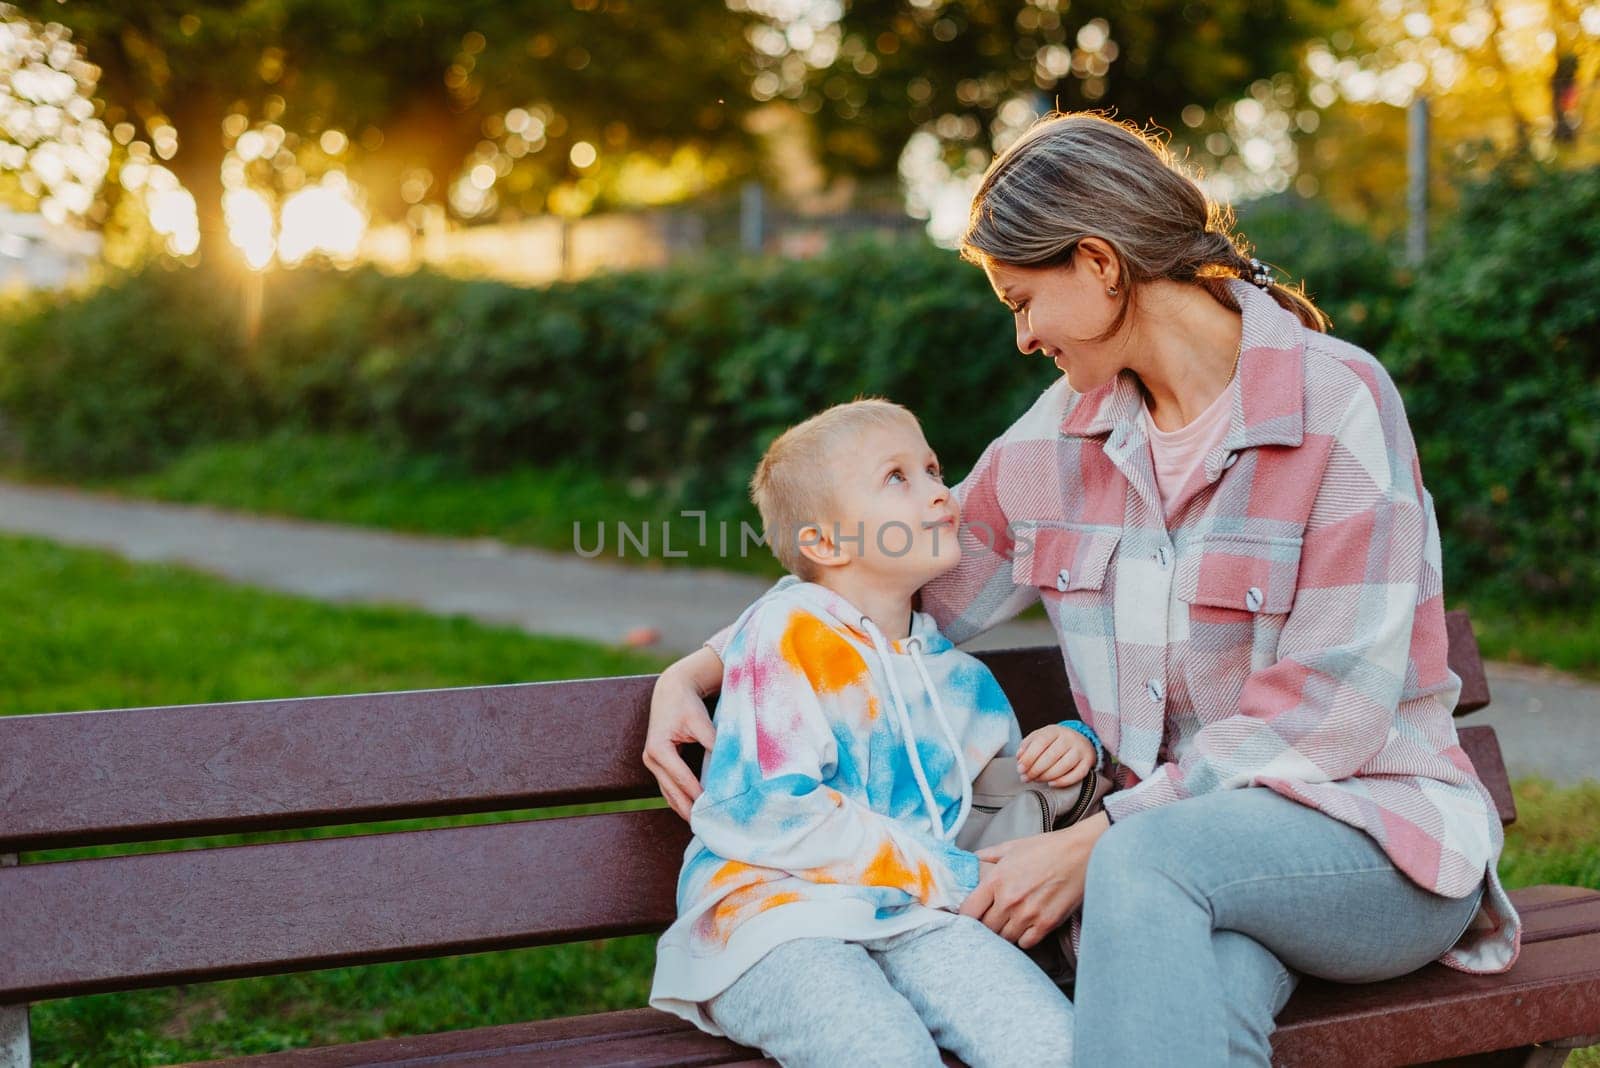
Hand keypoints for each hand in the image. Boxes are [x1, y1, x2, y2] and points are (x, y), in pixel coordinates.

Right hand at [643, 661, 718, 819]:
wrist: (671, 690)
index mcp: (659, 748)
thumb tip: (729, 766)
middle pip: (672, 791)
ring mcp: (651, 762)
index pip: (682, 779)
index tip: (713, 809)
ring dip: (683, 808)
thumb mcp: (700, 721)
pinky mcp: (657, 763)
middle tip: (707, 826)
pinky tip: (692, 810)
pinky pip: (668, 786)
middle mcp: (651, 758)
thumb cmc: (686, 704)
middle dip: (689, 809)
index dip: (698, 795)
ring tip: (701, 824)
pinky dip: (680, 798)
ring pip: (668, 793)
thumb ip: (713, 742)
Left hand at [960, 812, 1109, 947]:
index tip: (971, 914)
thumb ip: (988, 857)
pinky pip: (1026, 943)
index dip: (966, 915)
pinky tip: (1026, 927)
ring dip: (1005, 932)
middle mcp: (1009, 900)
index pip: (968, 911)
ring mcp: (1028, 914)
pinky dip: (1024, 938)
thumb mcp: (1012, 847)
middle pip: (985, 928)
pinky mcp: (1047, 924)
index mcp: (996, 880)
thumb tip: (971, 861)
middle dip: (986, 924)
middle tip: (992, 918)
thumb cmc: (1047, 848)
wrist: (1081, 853)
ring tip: (1010, 922)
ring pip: (1005, 938)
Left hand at [1017, 724, 1095, 786]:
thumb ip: (1027, 746)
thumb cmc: (1054, 741)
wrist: (1079, 741)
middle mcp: (1069, 738)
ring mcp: (1080, 750)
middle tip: (1026, 778)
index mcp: (1054, 730)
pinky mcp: (1088, 762)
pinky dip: (1063, 782)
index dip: (1029, 757)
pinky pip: (1077, 775)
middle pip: (1051, 756)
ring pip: (1063, 767)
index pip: (1041, 742)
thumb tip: (1019, 757)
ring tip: (1036, 780)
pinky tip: (1051, 783)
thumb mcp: (1039, 737)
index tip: (1020, 769)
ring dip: (1046, 777)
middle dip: (1035, 770)